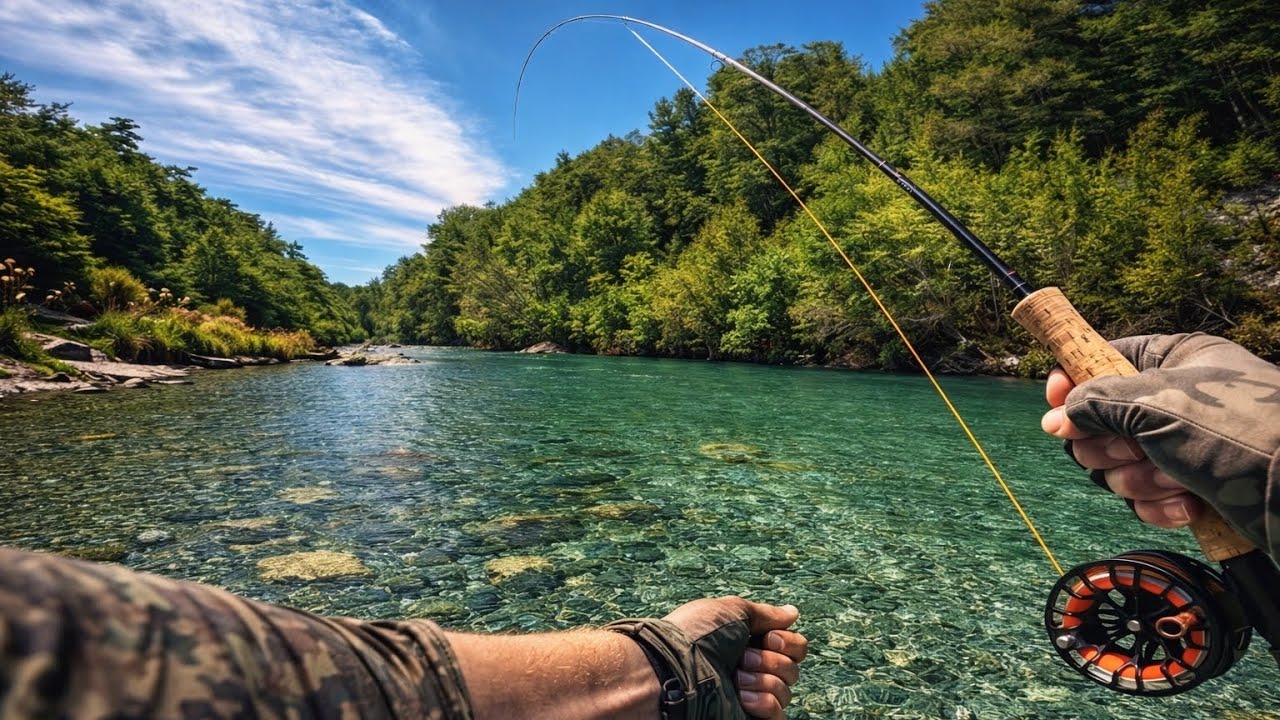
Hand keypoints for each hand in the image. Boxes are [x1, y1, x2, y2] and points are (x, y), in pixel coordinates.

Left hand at [663, 597, 806, 718]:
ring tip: (737, 677)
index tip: (769, 638)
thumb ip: (766, 613)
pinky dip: (764, 702)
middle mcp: (751, 667)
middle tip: (744, 657)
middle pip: (792, 667)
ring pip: (786, 689)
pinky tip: (742, 697)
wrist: (676, 670)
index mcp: (748, 641)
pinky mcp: (749, 716)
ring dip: (764, 679)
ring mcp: (751, 694)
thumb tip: (792, 613)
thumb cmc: (698, 635)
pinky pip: (778, 714)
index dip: (788, 641)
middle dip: (772, 660)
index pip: (793, 645)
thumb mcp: (732, 610)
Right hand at [1038, 333, 1278, 558]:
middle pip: (1102, 419)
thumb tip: (1055, 418)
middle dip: (1112, 444)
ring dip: (1139, 479)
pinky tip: (1188, 506)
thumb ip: (1095, 403)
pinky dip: (1160, 505)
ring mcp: (1186, 445)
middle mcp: (1179, 399)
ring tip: (1174, 481)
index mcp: (1177, 359)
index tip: (1055, 403)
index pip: (1105, 359)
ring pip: (1121, 464)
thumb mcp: (1157, 403)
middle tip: (1131, 449)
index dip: (1075, 381)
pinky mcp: (1193, 487)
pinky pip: (1147, 496)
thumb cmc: (1240, 434)